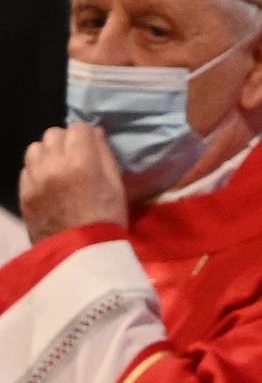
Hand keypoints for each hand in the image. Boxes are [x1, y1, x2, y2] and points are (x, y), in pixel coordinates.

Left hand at [20, 124, 126, 242]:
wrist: (79, 255)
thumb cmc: (107, 220)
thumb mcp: (117, 186)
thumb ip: (105, 156)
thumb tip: (95, 134)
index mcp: (81, 162)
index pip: (79, 128)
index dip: (88, 136)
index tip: (94, 148)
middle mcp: (52, 165)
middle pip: (53, 134)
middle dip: (66, 141)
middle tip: (77, 157)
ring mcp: (34, 179)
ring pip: (35, 148)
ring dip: (48, 153)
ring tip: (59, 168)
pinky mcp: (23, 193)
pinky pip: (26, 168)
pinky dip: (37, 170)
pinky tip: (49, 183)